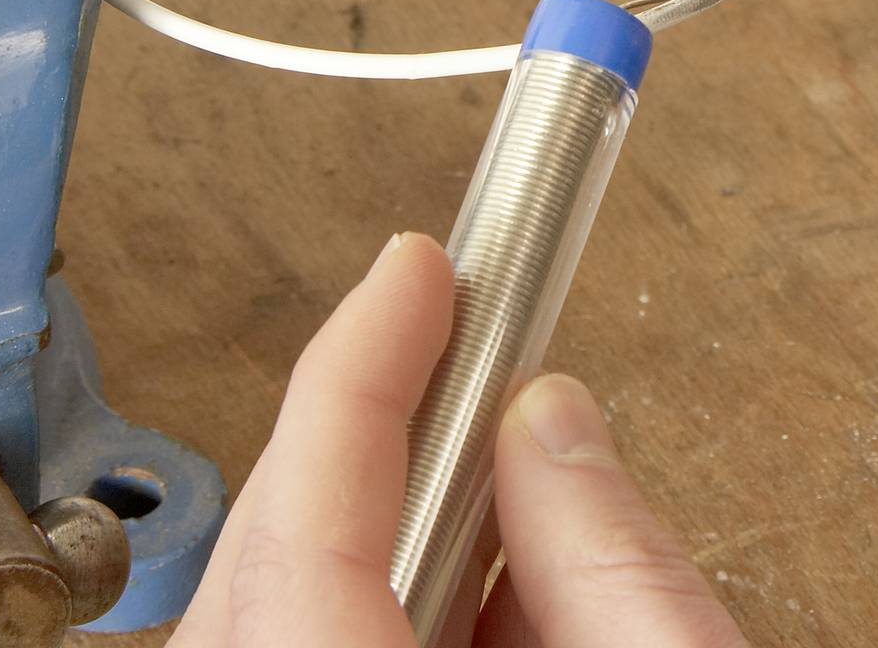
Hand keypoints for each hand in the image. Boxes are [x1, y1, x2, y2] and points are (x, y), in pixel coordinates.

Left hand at [173, 232, 747, 647]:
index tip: (418, 266)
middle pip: (269, 557)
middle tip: (453, 326)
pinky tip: (502, 592)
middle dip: (362, 434)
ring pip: (284, 611)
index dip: (360, 367)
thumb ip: (608, 556)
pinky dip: (393, 608)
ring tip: (508, 466)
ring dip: (387, 526)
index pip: (306, 519)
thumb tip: (549, 419)